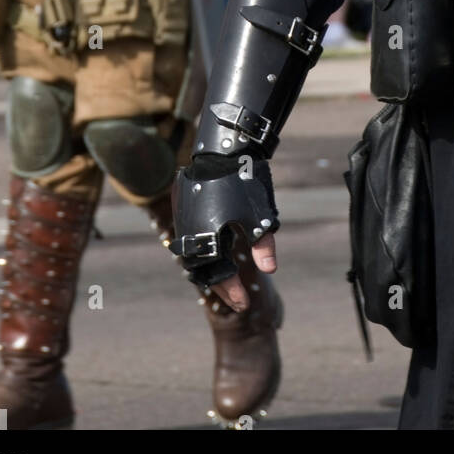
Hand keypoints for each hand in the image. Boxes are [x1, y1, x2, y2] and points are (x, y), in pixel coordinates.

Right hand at [170, 156, 278, 301]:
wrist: (225, 149)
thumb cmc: (245, 183)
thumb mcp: (260, 216)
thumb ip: (264, 245)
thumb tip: (271, 270)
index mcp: (206, 236)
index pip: (217, 274)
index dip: (231, 291)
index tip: (244, 304)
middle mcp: (189, 231)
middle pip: (202, 270)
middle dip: (220, 286)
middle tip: (236, 300)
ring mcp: (184, 218)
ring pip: (193, 255)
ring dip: (210, 270)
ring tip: (227, 281)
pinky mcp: (183, 207)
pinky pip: (190, 238)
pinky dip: (203, 252)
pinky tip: (217, 255)